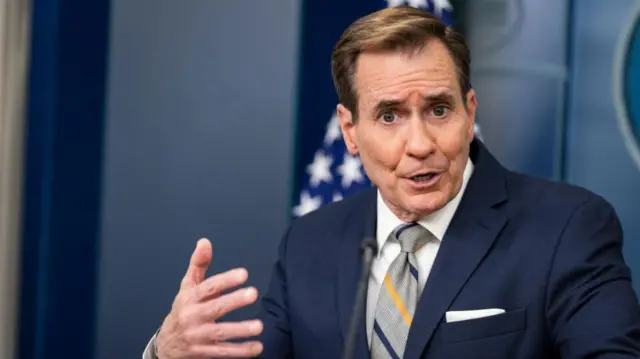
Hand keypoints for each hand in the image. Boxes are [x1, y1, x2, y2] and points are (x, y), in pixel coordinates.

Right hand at [155, 238, 262, 358]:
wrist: (166, 344)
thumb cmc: (183, 310)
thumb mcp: (187, 287)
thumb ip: (198, 264)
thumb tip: (205, 241)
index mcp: (190, 298)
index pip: (208, 287)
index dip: (226, 280)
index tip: (243, 274)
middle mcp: (192, 317)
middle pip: (214, 308)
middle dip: (234, 301)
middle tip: (253, 293)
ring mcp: (198, 336)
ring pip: (220, 333)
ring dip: (240, 329)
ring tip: (259, 326)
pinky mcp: (204, 352)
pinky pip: (223, 352)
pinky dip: (241, 351)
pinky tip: (257, 347)